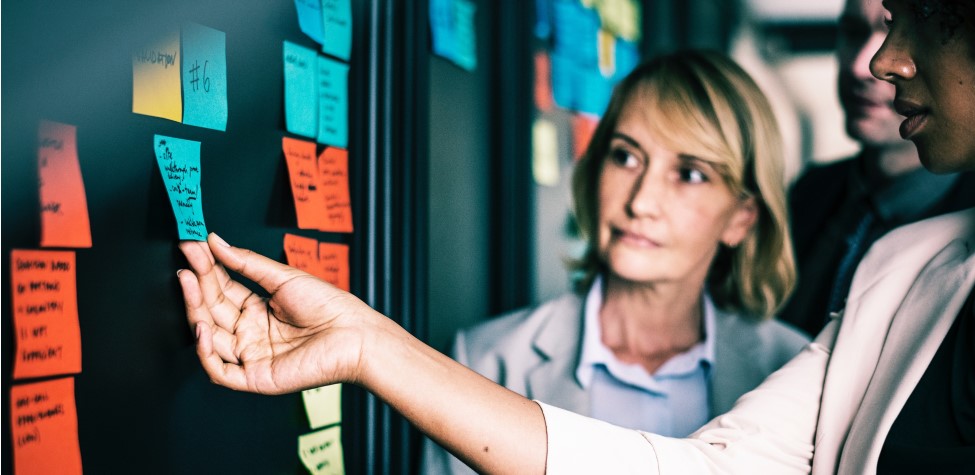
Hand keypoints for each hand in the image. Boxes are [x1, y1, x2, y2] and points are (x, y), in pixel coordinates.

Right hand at [177, 233, 378, 393]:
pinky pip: (220, 371)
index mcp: (258, 311)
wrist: (355, 334)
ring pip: (210, 339)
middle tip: (185, 262)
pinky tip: (202, 327)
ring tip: (189, 283)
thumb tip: (215, 242)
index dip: (205, 270)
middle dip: (196, 286)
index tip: (191, 246)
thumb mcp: (283, 278)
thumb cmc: (329, 306)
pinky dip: (206, 353)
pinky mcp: (256, 378)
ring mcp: (251, 356)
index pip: (222, 290)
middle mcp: (250, 334)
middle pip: (212, 311)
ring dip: (195, 312)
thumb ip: (246, 263)